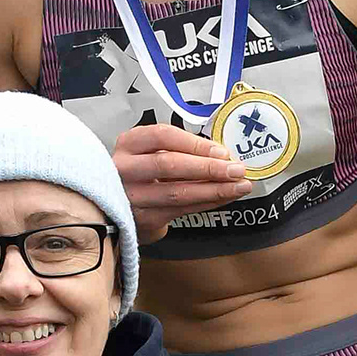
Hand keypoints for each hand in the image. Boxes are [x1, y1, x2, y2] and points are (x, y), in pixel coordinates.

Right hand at [111, 120, 249, 241]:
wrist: (119, 207)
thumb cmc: (141, 175)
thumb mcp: (152, 153)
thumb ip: (181, 151)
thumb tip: (221, 155)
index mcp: (129, 144)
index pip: (163, 136)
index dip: (195, 144)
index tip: (221, 151)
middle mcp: (126, 169)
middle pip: (170, 164)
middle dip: (209, 168)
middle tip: (236, 170)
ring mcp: (132, 196)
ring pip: (178, 192)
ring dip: (214, 190)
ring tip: (237, 187)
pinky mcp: (144, 218)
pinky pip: (182, 210)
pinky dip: (207, 203)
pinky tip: (223, 198)